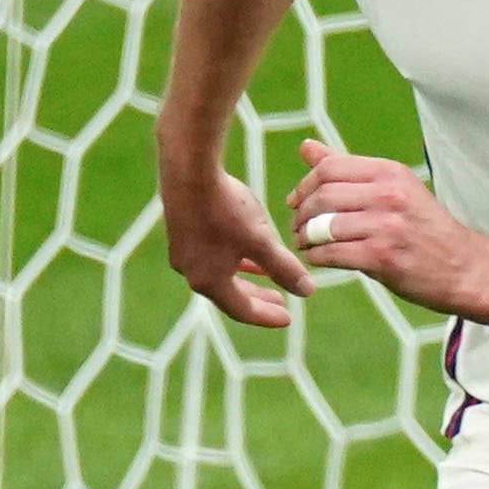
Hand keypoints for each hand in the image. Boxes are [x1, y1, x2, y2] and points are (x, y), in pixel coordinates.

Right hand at [161, 160, 312, 329]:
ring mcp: (183, 251)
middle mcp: (191, 272)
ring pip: (221, 273)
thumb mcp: (262, 242)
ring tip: (268, 276)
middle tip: (281, 302)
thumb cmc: (226, 209)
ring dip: (247, 277)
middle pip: (229, 294)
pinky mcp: (181, 230)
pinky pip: (211, 255)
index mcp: (208, 281)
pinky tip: (247, 247)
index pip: (242, 310)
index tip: (289, 318)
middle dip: (258, 299)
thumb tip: (307, 291)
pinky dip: (233, 259)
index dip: (267, 316)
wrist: (189, 171)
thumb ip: (284, 268)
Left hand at [286, 138, 488, 316]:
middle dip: (301, 213)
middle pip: (323, 196)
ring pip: (323, 226)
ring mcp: (386, 227)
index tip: (296, 201)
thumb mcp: (395, 188)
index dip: (304, 184)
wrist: (465, 267)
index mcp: (390, 173)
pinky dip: (317, 257)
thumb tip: (307, 148)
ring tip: (306, 243)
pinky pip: (333, 254)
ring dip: (305, 237)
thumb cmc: (426, 229)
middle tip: (298, 226)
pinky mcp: (383, 258)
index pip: (330, 167)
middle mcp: (389, 195)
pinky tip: (319, 259)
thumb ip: (349, 170)